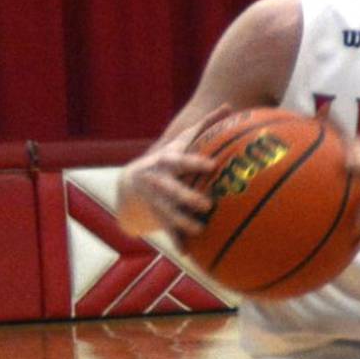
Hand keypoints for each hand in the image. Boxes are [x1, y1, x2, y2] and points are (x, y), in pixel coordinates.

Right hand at [117, 103, 237, 237]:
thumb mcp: (181, 142)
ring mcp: (156, 202)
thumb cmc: (168, 160)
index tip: (212, 165)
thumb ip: (205, 126)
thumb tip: (230, 106)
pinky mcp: (157, 218)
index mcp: (165, 162)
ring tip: (200, 229)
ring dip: (183, 223)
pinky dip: (178, 241)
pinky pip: (168, 232)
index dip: (194, 162)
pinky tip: (189, 252)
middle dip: (186, 197)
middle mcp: (158, 182)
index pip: (180, 161)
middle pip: (171, 190)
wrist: (130, 185)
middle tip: (207, 204)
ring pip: (168, 214)